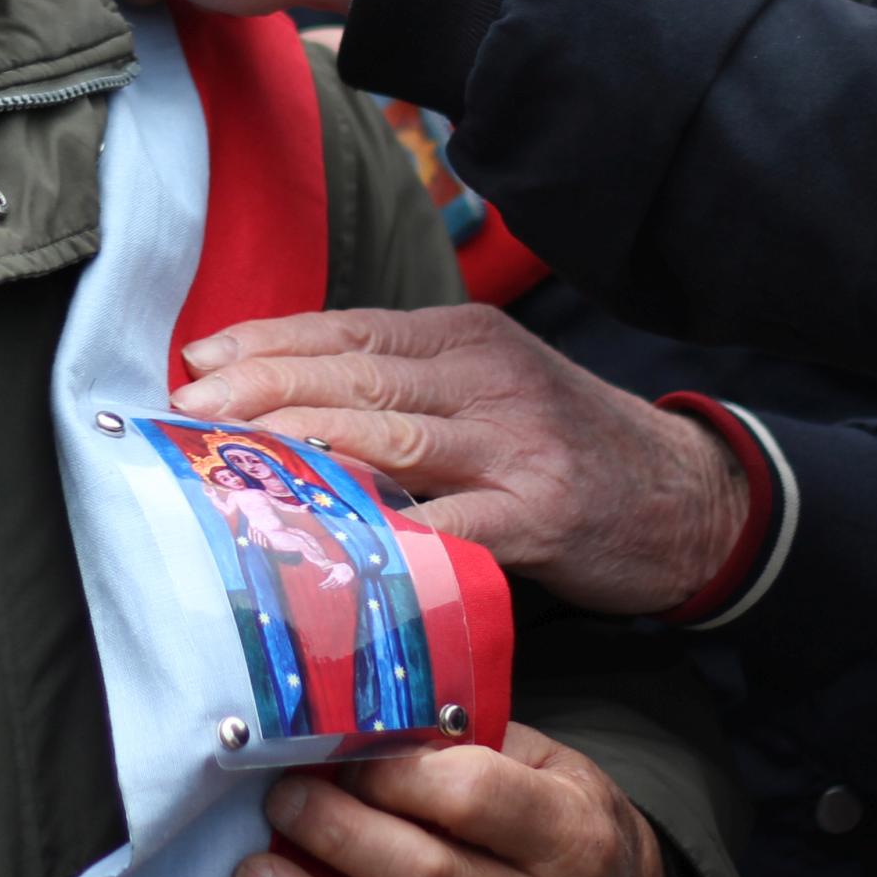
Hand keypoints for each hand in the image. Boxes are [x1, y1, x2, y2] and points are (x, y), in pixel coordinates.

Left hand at [172, 304, 749, 614]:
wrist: (687, 495)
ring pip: (389, 436)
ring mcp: (513, 444)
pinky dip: (384, 536)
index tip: (194, 364)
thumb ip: (403, 383)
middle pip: (355, 374)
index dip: (266, 344)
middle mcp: (484, 377)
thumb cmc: (564, 444)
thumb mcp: (489, 386)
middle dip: (263, 391)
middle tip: (189, 416)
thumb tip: (283, 394)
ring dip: (303, 450)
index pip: (347, 329)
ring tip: (234, 467)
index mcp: (464, 337)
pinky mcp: (537, 514)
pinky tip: (329, 547)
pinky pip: (446, 526)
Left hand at [234, 722, 664, 876]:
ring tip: (255, 873)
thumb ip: (480, 746)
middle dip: (338, 831)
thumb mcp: (557, 771)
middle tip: (282, 795)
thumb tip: (377, 721)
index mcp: (570, 835)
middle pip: (424, 874)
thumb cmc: (577, 832)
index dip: (393, 772)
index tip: (341, 749)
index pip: (471, 798)